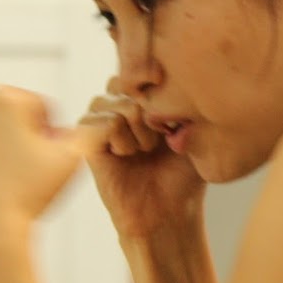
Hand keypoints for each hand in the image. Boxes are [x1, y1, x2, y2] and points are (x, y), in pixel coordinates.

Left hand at [0, 86, 106, 241]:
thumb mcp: (75, 156)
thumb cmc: (28, 189)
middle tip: (41, 165)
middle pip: (15, 119)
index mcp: (5, 99)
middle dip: (29, 136)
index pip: (42, 106)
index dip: (55, 131)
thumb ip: (95, 130)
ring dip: (9, 151)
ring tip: (22, 180)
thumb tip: (108, 119)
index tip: (54, 153)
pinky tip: (2, 190)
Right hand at [80, 77, 204, 239]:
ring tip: (146, 149)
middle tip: (162, 136)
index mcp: (142, 102)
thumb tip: (168, 74)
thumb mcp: (193, 130)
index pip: (139, 70)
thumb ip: (180, 97)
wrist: (171, 213)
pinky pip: (98, 122)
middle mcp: (119, 110)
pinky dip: (120, 137)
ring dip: (136, 125)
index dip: (158, 87)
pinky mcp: (88, 145)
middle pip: (124, 81)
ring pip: (113, 101)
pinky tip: (128, 155)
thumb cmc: (184, 175)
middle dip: (149, 107)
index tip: (174, 116)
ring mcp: (101, 126)